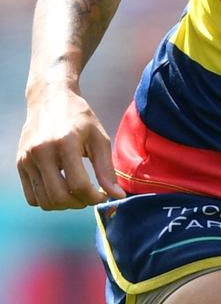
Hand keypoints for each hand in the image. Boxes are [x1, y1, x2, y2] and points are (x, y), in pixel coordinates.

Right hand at [17, 88, 125, 210]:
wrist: (50, 98)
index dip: (94, 197)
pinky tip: (61, 189)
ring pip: (44, 201)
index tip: (102, 196)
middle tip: (90, 197)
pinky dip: (48, 201)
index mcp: (65, 142)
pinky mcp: (20, 164)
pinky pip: (32, 197)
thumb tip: (117, 196)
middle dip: (79, 203)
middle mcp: (42, 151)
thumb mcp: (98, 137)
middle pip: (59, 197)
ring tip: (77, 194)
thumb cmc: (79, 117)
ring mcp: (27, 159)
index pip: (78, 184)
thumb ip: (106, 168)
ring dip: (64, 205)